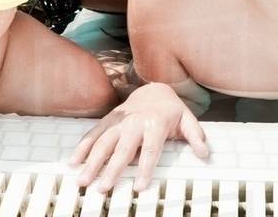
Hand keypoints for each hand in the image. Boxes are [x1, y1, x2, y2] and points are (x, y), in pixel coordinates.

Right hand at [71, 83, 208, 191]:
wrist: (155, 89)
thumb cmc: (172, 110)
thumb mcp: (188, 120)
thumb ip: (196, 136)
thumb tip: (204, 153)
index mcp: (155, 123)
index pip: (150, 149)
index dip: (145, 168)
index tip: (139, 187)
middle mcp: (134, 122)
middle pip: (122, 149)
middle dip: (111, 170)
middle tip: (102, 188)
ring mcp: (119, 121)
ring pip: (103, 143)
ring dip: (92, 162)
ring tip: (83, 180)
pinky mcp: (108, 120)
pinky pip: (93, 134)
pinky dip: (83, 147)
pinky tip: (74, 162)